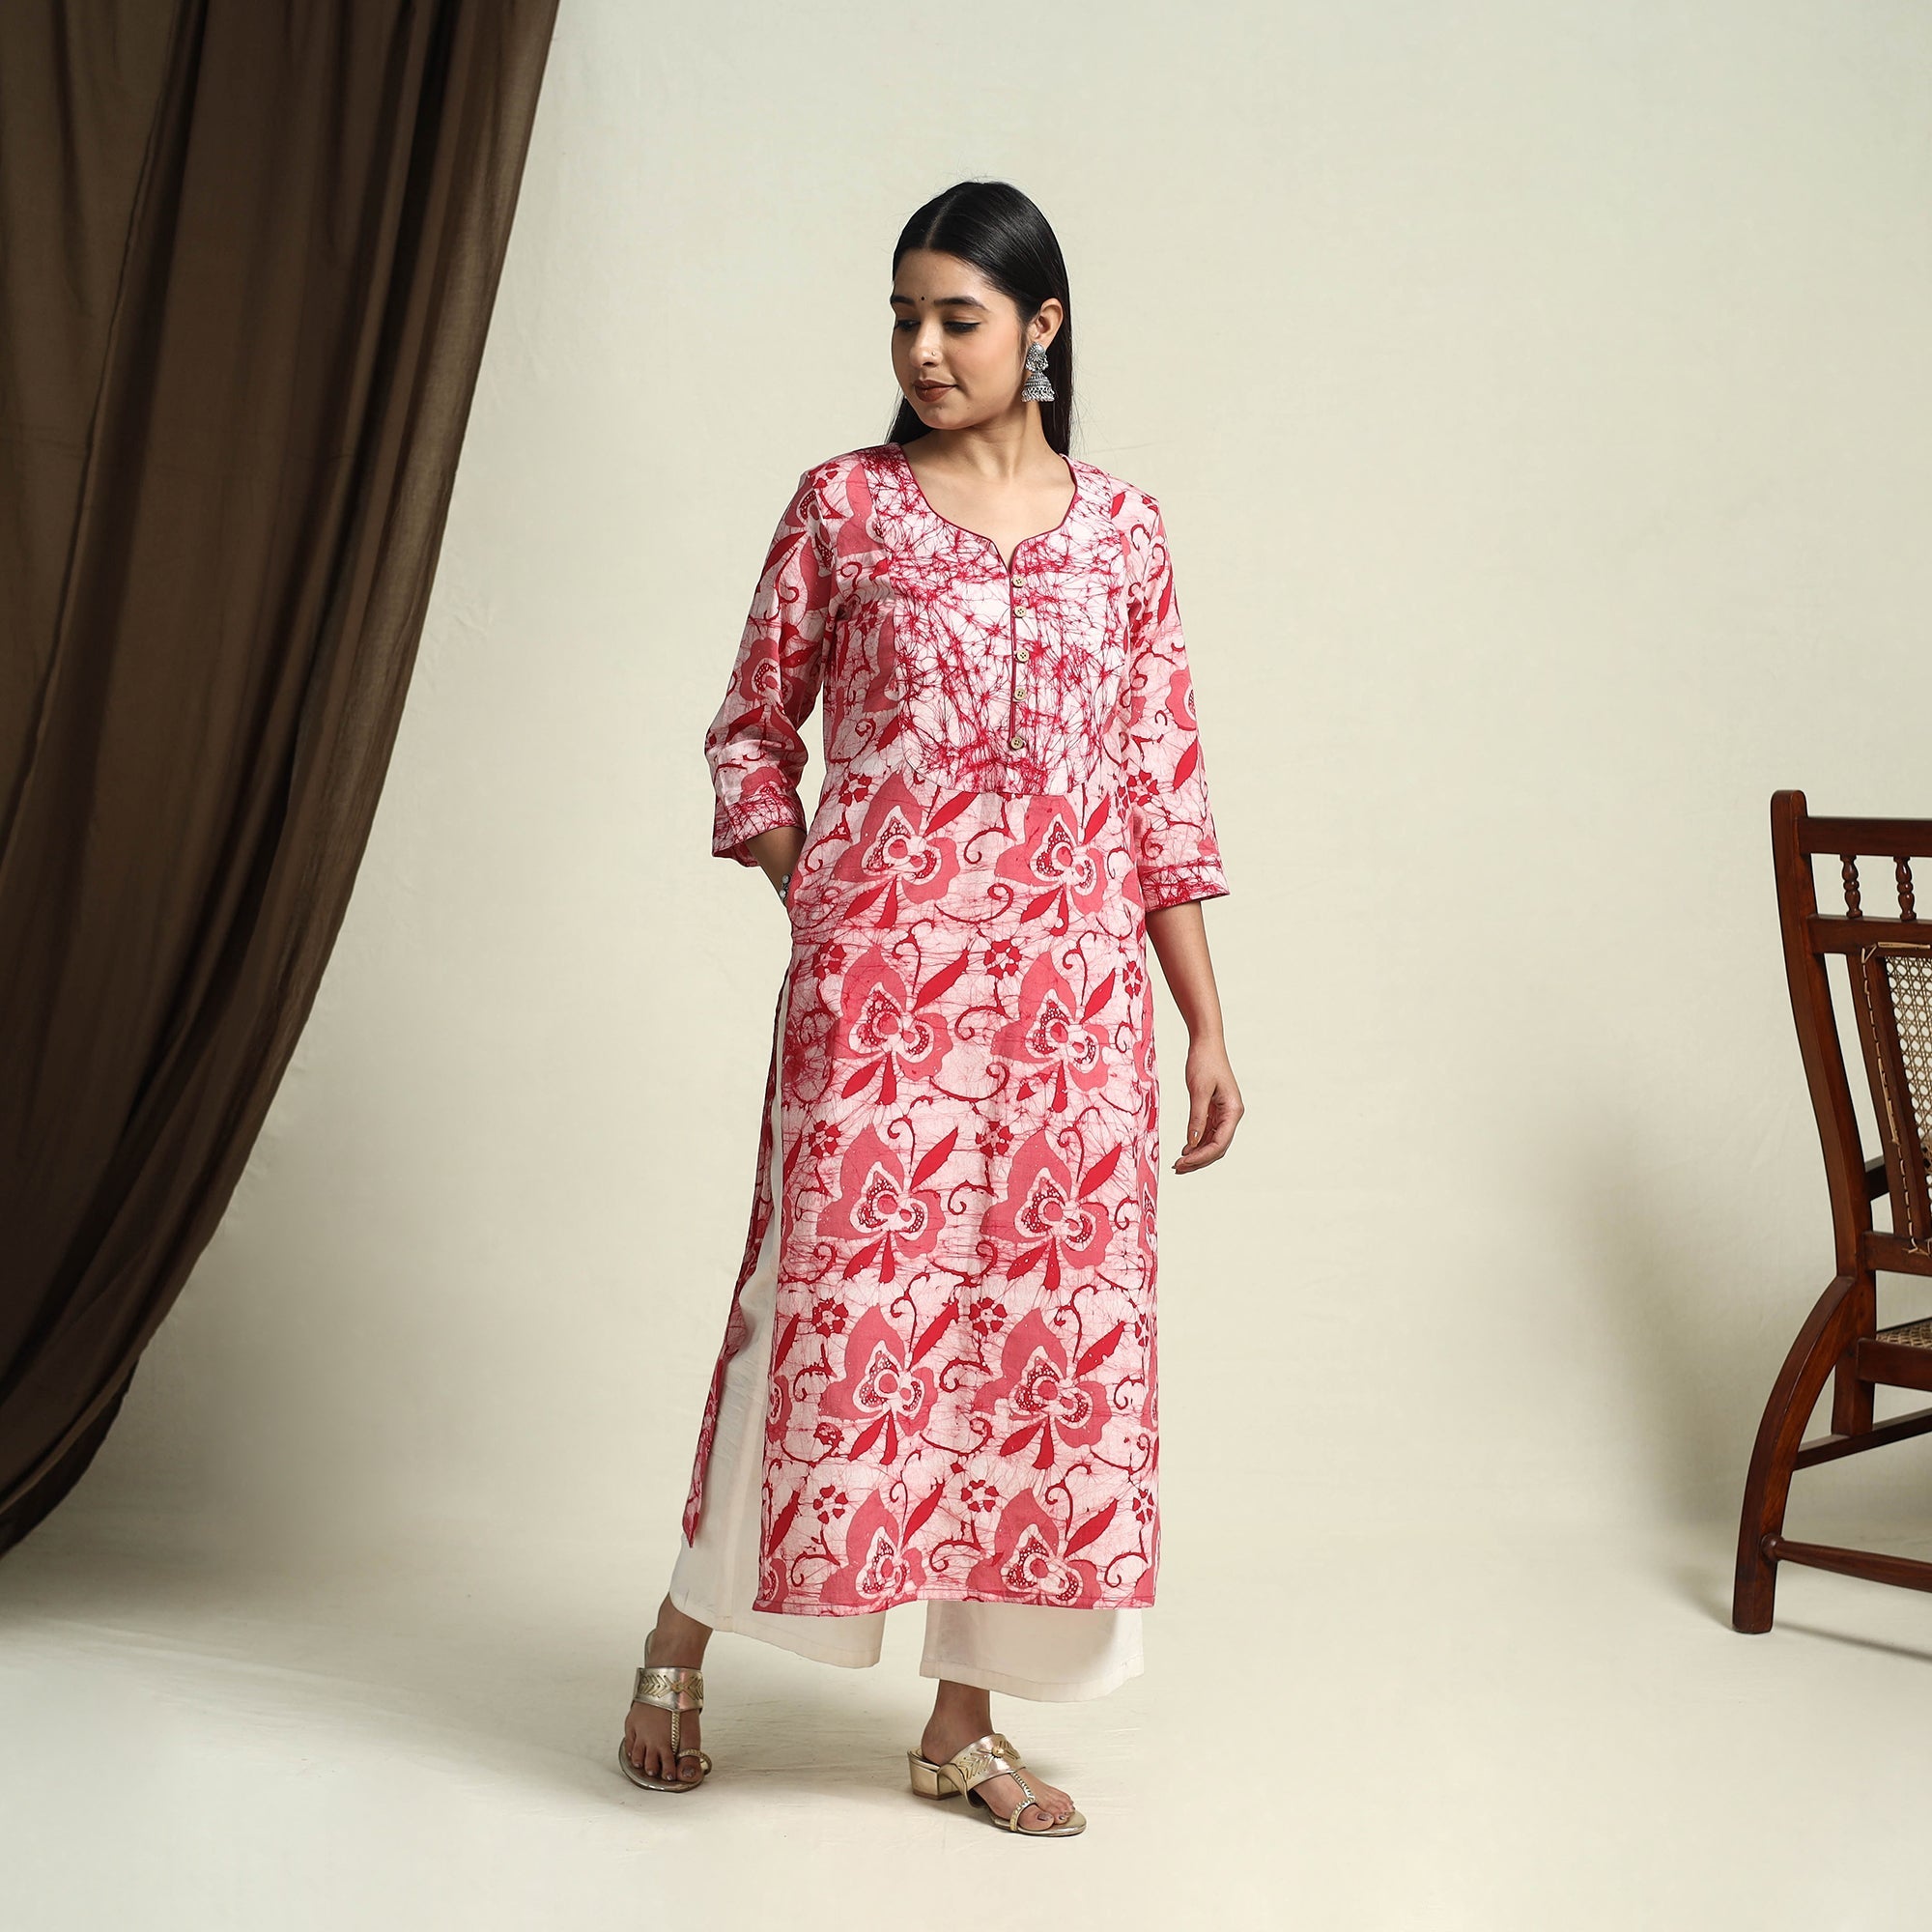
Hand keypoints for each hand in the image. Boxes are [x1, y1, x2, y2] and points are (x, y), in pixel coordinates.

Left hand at [1174, 1035, 1240, 1172]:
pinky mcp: (1216, 1109)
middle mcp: (1232, 1114)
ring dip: (1198, 1153)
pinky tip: (1185, 1148)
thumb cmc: (1204, 1062)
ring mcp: (1225, 1113)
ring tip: (1179, 1162)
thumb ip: (1196, 1119)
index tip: (1182, 1163)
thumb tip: (1192, 1143)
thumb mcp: (1198, 1091)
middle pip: (1218, 1147)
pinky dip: (1197, 1142)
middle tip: (1177, 1168)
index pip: (1219, 1143)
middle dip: (1199, 1160)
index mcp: (1233, 1111)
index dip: (1201, 1157)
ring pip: (1213, 1142)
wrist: (1206, 1043)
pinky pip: (1209, 1132)